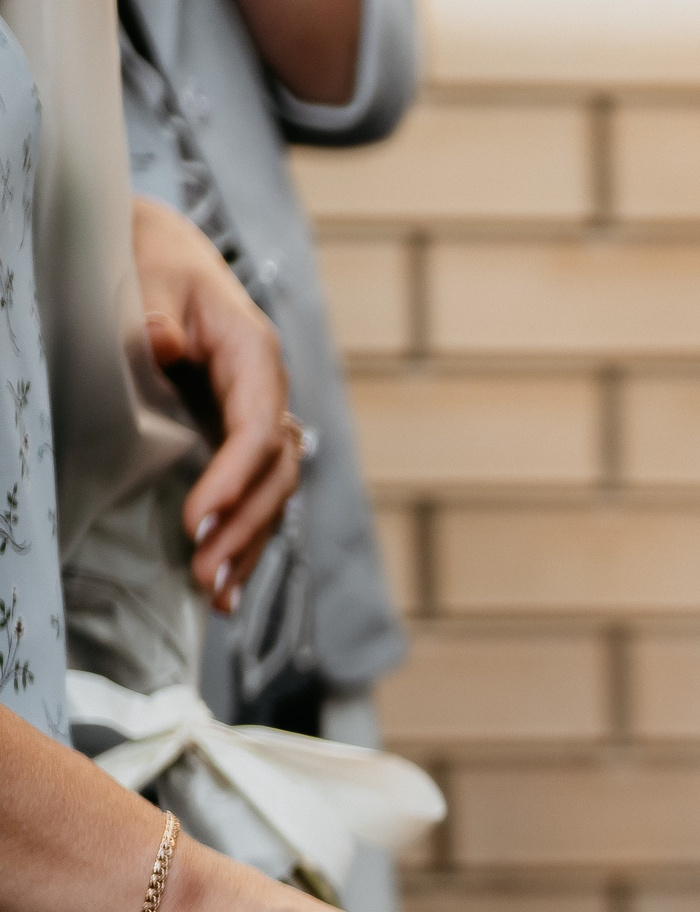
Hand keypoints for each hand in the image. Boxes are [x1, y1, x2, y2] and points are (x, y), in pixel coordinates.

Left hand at [131, 196, 299, 614]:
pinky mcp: (242, 443)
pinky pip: (256, 498)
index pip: (259, 429)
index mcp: (256, 354)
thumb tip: (161, 346)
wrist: (167, 258)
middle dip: (244, 528)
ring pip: (273, 495)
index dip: (234, 480)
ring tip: (214, 594)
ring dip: (248, 547)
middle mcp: (269, 394)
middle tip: (204, 572)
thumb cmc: (157, 265)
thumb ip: (157, 312)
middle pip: (276, 475)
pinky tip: (223, 587)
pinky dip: (245, 542)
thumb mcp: (152, 277)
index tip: (196, 520)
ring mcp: (260, 421)